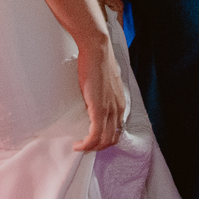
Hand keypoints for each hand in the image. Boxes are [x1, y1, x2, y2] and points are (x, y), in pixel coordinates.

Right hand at [73, 34, 129, 151]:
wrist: (97, 50)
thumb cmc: (98, 62)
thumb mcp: (104, 83)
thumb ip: (103, 95)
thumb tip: (93, 102)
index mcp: (120, 103)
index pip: (117, 130)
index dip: (105, 139)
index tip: (92, 140)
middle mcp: (118, 109)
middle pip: (112, 139)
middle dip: (98, 147)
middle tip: (85, 146)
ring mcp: (110, 110)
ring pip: (104, 140)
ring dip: (91, 148)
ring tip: (80, 146)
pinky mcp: (99, 109)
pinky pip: (95, 135)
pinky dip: (86, 144)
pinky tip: (78, 145)